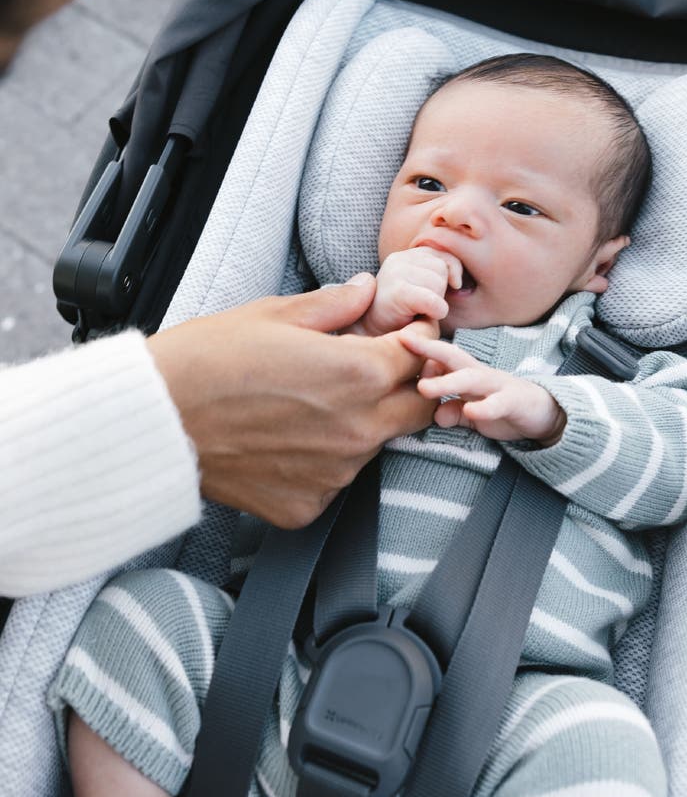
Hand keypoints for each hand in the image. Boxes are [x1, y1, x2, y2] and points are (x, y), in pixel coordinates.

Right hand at [148, 276, 436, 527]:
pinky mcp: (309, 505)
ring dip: (366, 420)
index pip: (422, 355)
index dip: (418, 338)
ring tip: (315, 400)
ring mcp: (335, 474)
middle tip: (378, 367)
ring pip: (378, 443)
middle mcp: (358, 429)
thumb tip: (366, 291)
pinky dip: (326, 457)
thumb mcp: (273, 314)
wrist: (154, 422)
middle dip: (411, 383)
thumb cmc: (205, 360)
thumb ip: (334, 305)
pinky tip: (289, 435)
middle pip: (420, 407)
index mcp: (359, 374)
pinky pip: (337, 477)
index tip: (405, 333)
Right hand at [355, 247, 462, 335]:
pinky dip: (435, 312)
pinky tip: (420, 318)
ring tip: (417, 312)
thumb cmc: (402, 316)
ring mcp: (394, 273)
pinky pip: (432, 300)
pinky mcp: (396, 291)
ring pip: (438, 284)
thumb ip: (440, 275)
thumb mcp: (423, 289)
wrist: (371, 337)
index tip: (448, 291)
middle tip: (422, 306)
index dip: (452, 274)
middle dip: (440, 291)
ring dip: (436, 303)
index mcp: (406, 255)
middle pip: (442, 269)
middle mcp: (398, 259)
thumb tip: (459, 281)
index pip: (444, 255)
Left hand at [399, 330, 565, 447]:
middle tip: (403, 343)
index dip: (420, 350)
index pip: (441, 359)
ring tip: (425, 389)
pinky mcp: (513, 402)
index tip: (395, 340)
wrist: (543, 413)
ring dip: (447, 382)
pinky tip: (471, 413)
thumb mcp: (472, 412)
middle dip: (429, 350)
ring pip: (470, 380)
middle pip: (453, 358)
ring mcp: (497, 386)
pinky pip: (497, 404)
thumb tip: (435, 415)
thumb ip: (452, 412)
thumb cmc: (501, 407)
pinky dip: (484, 409)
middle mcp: (480, 375)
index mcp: (467, 374)